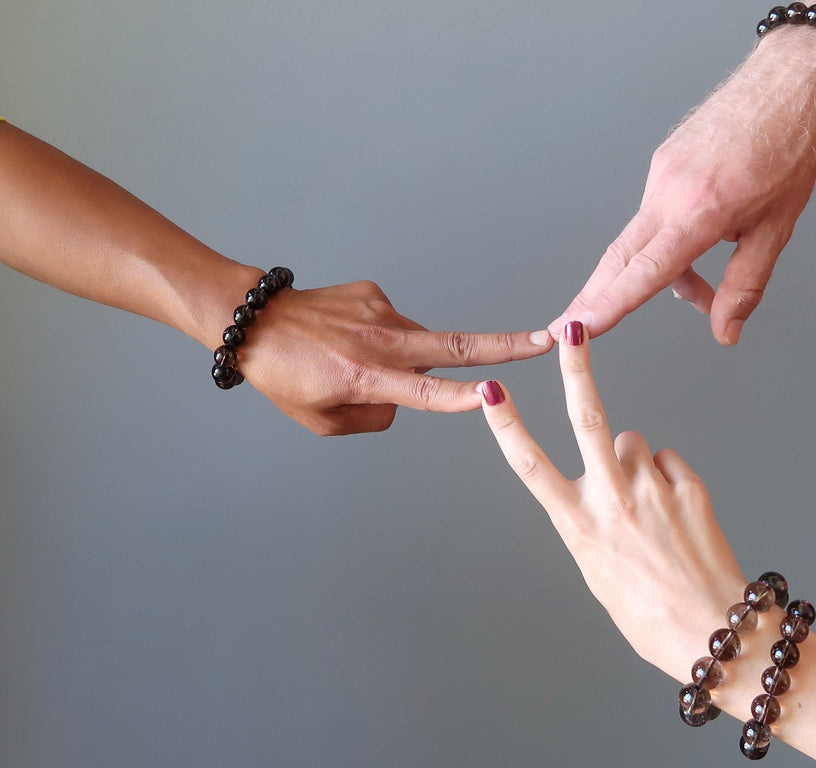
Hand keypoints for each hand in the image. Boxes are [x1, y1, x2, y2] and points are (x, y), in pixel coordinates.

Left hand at [239, 279, 552, 434]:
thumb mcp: (323, 421)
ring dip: (406, 357)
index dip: (461, 398)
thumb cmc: (284, 376)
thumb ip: (375, 417)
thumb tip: (405, 398)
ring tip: (356, 360)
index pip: (425, 393)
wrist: (251, 320)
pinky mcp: (373, 293)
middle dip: (504, 346)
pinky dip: (382, 337)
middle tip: (545, 340)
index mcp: (366, 378)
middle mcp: (379, 342)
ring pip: (416, 344)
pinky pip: (393, 325)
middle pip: (454, 347)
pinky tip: (349, 338)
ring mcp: (379, 312)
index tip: (495, 395)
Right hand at [479, 321, 745, 675]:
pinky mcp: (689, 487)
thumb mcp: (598, 570)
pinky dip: (666, 477)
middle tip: (572, 328)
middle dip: (576, 367)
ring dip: (633, 459)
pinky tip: (674, 512)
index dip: (506, 426)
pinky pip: (668, 461)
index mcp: (579, 526)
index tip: (491, 392)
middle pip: (588, 417)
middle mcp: (612, 500)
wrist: (715, 632)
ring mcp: (653, 490)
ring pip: (632, 441)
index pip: (530, 466)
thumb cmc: (647, 612)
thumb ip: (592, 516)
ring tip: (647, 503)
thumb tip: (607, 469)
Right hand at [551, 35, 815, 344]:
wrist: (787, 84)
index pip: (646, 270)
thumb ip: (745, 286)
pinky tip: (702, 241)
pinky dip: (667, 241)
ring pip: (640, 240)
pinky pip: (653, 215)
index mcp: (700, 210)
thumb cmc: (789, 148)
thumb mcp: (776, 229)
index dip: (610, 303)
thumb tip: (725, 330)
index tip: (580, 326)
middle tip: (566, 329)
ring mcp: (661, 173)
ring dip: (656, 274)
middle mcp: (670, 191)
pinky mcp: (662, 162)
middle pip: (618, 258)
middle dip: (592, 297)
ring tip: (699, 292)